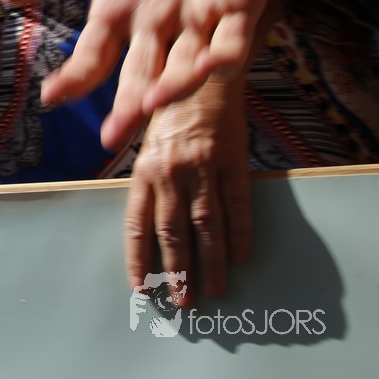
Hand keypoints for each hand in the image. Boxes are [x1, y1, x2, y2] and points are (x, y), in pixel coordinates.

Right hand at [0, 0, 273, 150]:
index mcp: (122, 14)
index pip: (95, 54)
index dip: (76, 77)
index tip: (52, 97)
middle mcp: (159, 27)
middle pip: (141, 72)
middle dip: (129, 104)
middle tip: (113, 137)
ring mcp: (200, 21)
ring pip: (185, 63)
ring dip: (172, 84)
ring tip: (154, 103)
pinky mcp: (239, 8)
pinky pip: (233, 39)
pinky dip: (224, 54)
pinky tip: (212, 66)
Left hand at [124, 80, 251, 306]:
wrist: (200, 77)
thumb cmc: (170, 115)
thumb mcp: (148, 146)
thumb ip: (147, 183)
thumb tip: (146, 228)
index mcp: (144, 170)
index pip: (137, 225)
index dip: (139, 259)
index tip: (141, 287)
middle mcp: (170, 173)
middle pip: (172, 233)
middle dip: (176, 272)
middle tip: (182, 301)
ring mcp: (203, 169)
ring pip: (205, 227)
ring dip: (209, 263)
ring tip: (213, 291)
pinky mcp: (232, 163)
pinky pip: (238, 206)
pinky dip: (240, 235)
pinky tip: (241, 259)